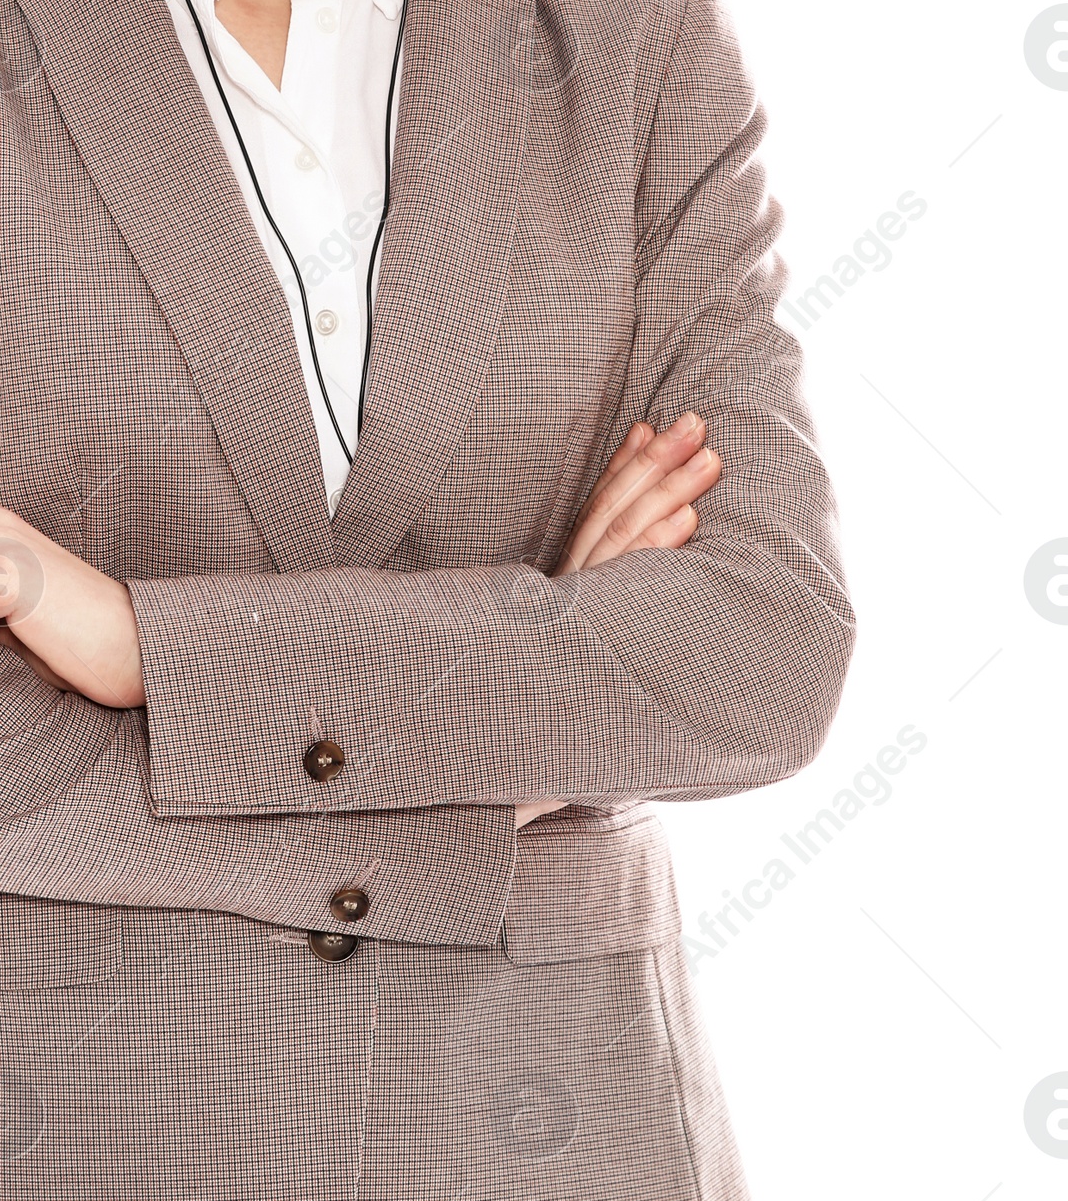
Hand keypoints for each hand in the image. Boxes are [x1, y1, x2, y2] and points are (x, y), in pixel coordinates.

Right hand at [512, 413, 720, 826]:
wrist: (493, 779)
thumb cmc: (534, 727)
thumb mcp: (556, 658)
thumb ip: (581, 619)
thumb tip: (614, 584)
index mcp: (556, 594)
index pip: (593, 516)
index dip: (623, 469)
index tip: (650, 426)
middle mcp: (563, 598)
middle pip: (614, 515)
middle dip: (657, 465)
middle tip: (697, 421)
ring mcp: (577, 619)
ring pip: (626, 541)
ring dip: (668, 492)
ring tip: (708, 458)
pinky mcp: (587, 642)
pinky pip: (628, 588)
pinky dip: (658, 550)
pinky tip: (690, 522)